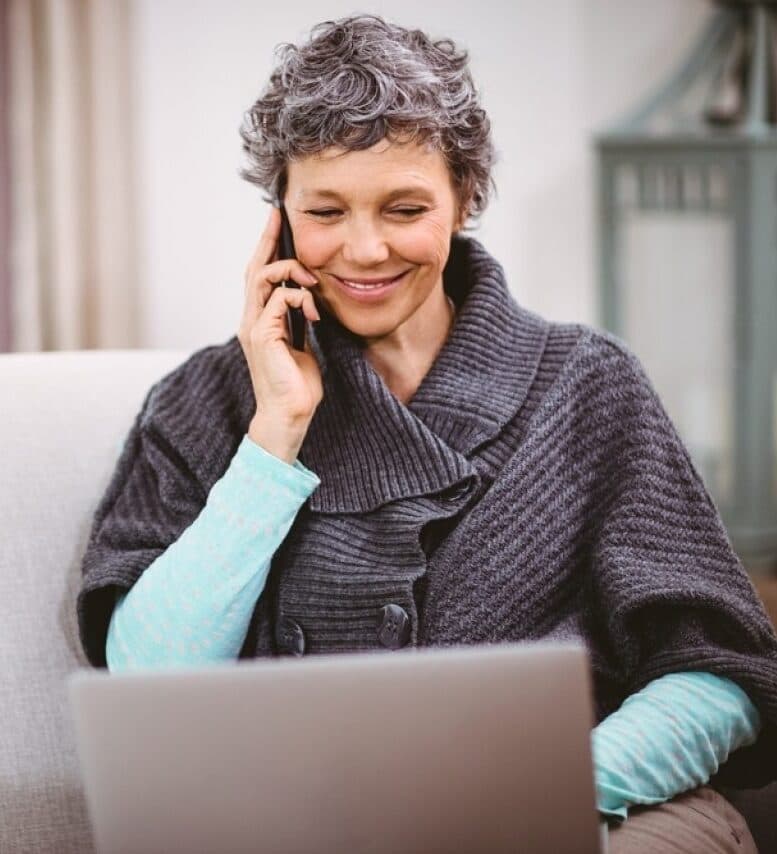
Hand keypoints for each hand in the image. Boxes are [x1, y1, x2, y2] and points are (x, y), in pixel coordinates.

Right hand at [238, 206, 323, 452]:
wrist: (290, 415)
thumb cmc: (297, 386)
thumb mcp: (302, 345)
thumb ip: (299, 321)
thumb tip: (309, 300)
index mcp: (259, 320)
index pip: (259, 276)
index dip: (267, 248)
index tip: (277, 223)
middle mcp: (251, 320)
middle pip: (254, 269)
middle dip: (268, 240)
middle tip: (279, 216)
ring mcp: (253, 327)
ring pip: (262, 279)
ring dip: (289, 270)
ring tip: (312, 278)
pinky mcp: (262, 336)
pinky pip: (278, 300)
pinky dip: (299, 297)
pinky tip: (314, 309)